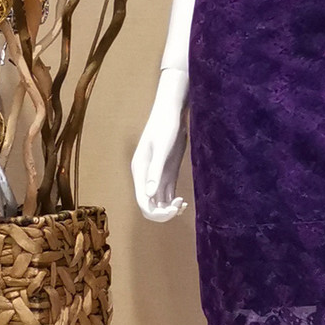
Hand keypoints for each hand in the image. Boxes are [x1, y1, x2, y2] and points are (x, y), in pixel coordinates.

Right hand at [131, 68, 190, 220]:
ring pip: (158, 203)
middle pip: (149, 206)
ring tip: (183, 205)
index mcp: (140, 171)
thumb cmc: (165, 125)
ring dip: (168, 210)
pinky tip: (184, 203)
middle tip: (179, 207)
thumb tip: (149, 194)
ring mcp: (156, 176)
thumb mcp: (162, 148)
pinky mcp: (167, 174)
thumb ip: (156, 170)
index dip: (156, 212)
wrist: (172, 111)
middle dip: (162, 213)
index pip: (143, 202)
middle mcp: (145, 177)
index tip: (173, 209)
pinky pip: (166, 196)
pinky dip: (172, 203)